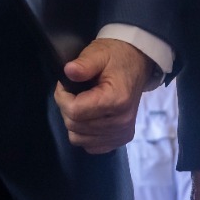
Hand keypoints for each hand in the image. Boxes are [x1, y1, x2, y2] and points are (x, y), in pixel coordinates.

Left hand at [54, 37, 156, 153]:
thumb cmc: (116, 57)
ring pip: (79, 138)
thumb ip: (84, 63)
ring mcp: (122, 133)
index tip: (64, 84)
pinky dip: (84, 133)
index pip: (75, 111)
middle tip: (72, 91)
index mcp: (116, 100)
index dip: (62, 97)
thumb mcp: (98, 53)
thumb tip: (68, 71)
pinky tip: (89, 116)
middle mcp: (121, 122)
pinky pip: (90, 146)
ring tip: (81, 103)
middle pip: (75, 125)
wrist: (136, 64)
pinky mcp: (121, 139)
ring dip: (74, 121)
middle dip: (66, 107)